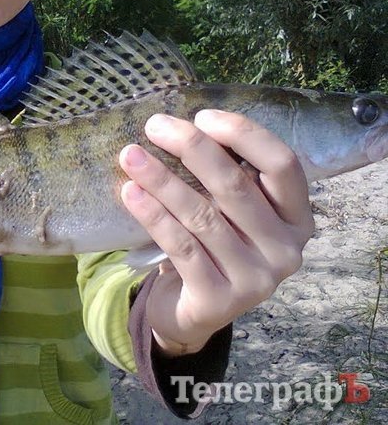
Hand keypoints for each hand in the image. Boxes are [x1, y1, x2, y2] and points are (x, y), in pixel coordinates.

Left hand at [119, 110, 314, 356]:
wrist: (191, 312)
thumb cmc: (212, 246)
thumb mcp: (229, 211)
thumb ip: (224, 176)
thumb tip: (179, 125)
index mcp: (297, 219)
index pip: (282, 164)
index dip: (243, 134)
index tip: (202, 116)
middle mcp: (285, 250)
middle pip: (235, 186)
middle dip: (192, 148)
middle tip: (154, 125)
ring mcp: (255, 280)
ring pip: (201, 216)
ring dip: (162, 179)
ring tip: (130, 155)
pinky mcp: (218, 301)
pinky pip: (180, 246)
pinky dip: (152, 215)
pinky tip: (130, 192)